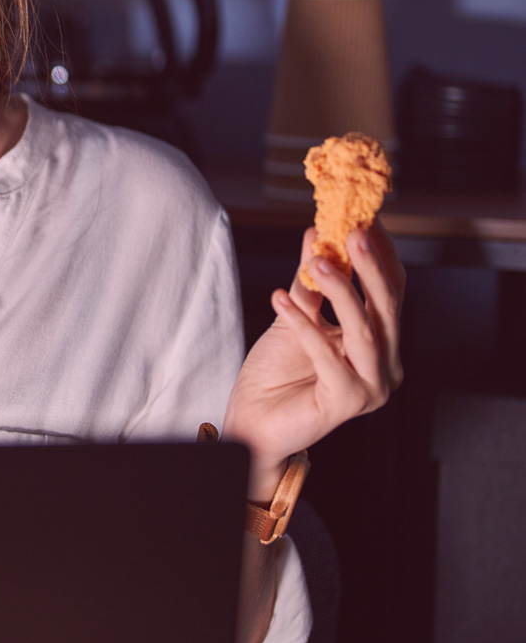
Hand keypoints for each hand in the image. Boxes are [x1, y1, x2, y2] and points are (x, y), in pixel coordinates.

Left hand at [223, 221, 404, 500]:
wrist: (252, 424)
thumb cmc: (274, 375)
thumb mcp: (293, 317)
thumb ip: (309, 282)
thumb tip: (316, 234)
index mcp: (380, 343)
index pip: (389, 292)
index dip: (379, 256)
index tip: (363, 219)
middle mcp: (385, 365)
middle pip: (386, 307)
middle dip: (370, 266)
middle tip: (353, 231)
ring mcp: (372, 386)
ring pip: (364, 329)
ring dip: (341, 290)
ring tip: (317, 259)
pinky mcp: (348, 402)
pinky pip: (327, 354)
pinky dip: (303, 323)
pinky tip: (279, 298)